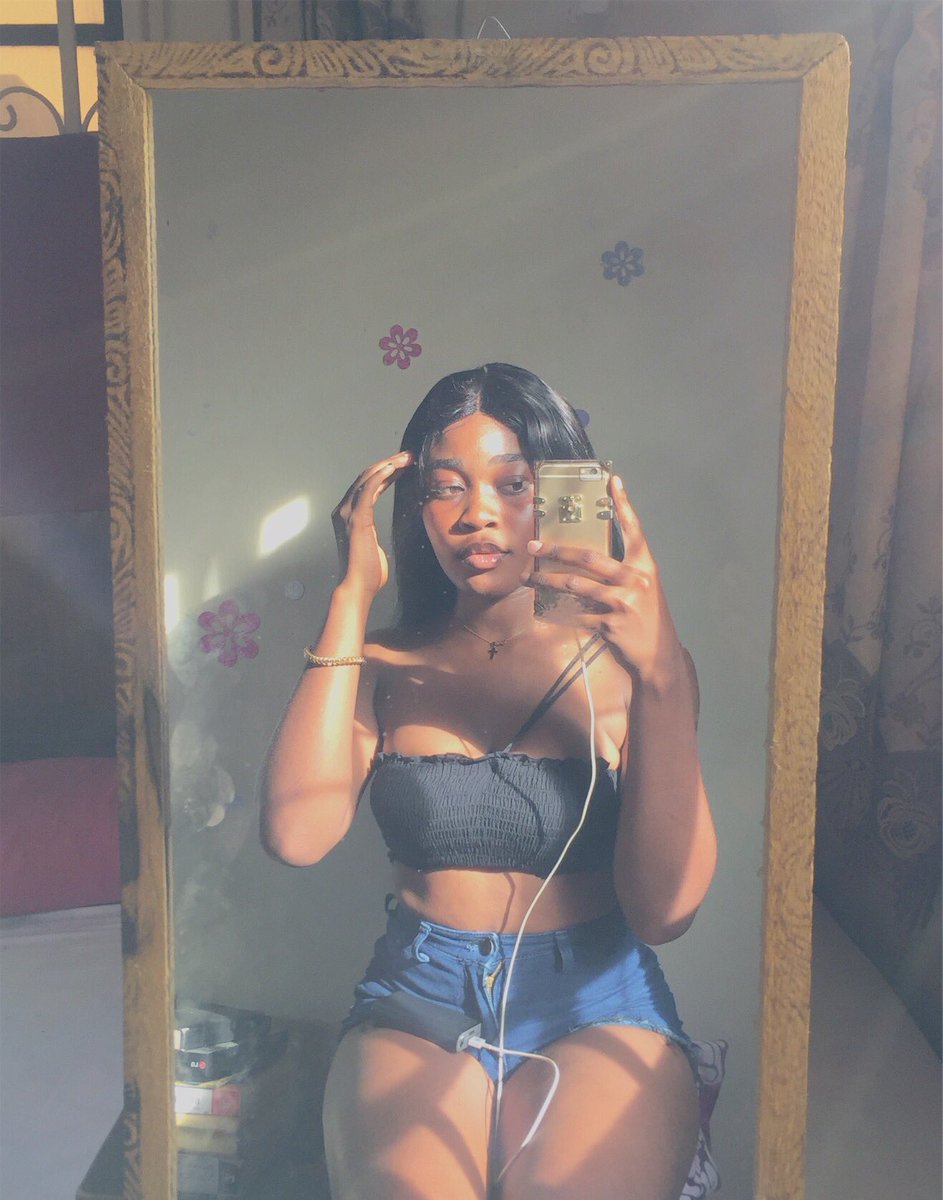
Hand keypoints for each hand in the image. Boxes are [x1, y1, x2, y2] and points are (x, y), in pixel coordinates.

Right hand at [331, 451, 411, 595]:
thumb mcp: (372, 546)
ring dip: (387, 465)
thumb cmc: (367, 573)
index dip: (384, 472)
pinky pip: (367, 491)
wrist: (357, 588)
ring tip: (406, 458)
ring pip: (367, 479)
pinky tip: (392, 468)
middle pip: (366, 477)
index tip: (402, 464)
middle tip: (408, 455)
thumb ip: (372, 534)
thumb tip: (381, 537)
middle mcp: (344, 510)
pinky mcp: (356, 520)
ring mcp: (348, 514)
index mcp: (348, 515)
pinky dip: (379, 476)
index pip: (366, 485)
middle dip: (388, 463)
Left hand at [524, 475, 685, 692]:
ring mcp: (623, 602)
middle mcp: (635, 579)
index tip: (612, 481)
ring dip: (547, 580)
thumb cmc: (648, 617)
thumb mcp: (644, 588)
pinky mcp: (611, 623)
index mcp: (645, 566)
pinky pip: (576, 613)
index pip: (634, 529)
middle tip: (533, 545)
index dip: (624, 504)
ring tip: (530, 577)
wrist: (660, 654)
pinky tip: (543, 606)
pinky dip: (558, 610)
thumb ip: (623, 571)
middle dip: (556, 550)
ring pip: (575, 585)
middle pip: (588, 557)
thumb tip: (587, 558)